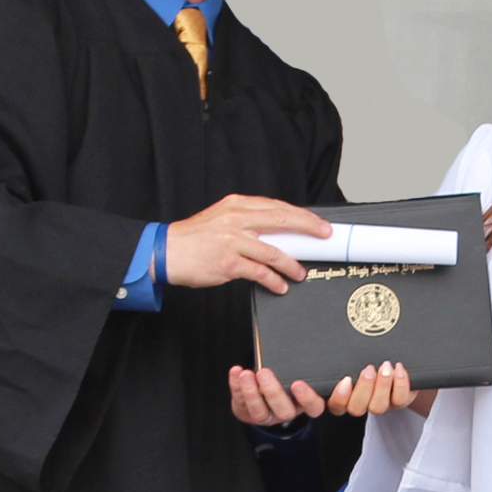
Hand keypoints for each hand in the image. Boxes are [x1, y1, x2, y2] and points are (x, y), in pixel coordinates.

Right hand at [165, 195, 328, 293]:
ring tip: (300, 273)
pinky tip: (280, 285)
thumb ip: (247, 221)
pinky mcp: (228, 263)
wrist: (166, 251)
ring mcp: (232, 241)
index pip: (277, 207)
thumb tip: (277, 230)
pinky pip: (259, 272)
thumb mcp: (222, 219)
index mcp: (237, 205)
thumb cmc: (195, 238)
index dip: (302, 215)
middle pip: (281, 220)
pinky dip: (273, 280)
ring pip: (273, 251)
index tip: (318, 223)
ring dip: (291, 264)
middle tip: (324, 237)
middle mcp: (236, 219)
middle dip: (308, 228)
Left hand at [228, 365, 334, 426]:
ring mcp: (267, 416)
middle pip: (284, 411)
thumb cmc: (286, 376)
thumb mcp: (297, 371)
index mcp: (304, 403)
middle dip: (273, 392)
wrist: (264, 391)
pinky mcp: (247, 413)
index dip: (307, 398)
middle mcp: (286, 412)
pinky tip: (236, 372)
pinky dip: (236, 387)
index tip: (297, 383)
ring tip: (246, 374)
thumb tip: (297, 336)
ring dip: (251, 392)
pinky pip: (241, 403)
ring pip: (259, 412)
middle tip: (264, 373)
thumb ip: (299, 364)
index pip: (314, 407)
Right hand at [327, 362, 436, 417]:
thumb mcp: (354, 351)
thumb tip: (331, 340)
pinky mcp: (399, 401)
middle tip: (369, 369)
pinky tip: (398, 367)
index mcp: (345, 394)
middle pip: (356, 408)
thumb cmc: (368, 352)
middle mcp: (362, 403)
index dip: (340, 396)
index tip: (345, 380)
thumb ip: (345, 353)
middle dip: (364, 388)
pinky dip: (400, 384)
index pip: (336, 405)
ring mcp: (380, 404)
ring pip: (378, 407)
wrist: (395, 355)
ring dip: (382, 386)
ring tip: (385, 366)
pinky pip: (400, 400)